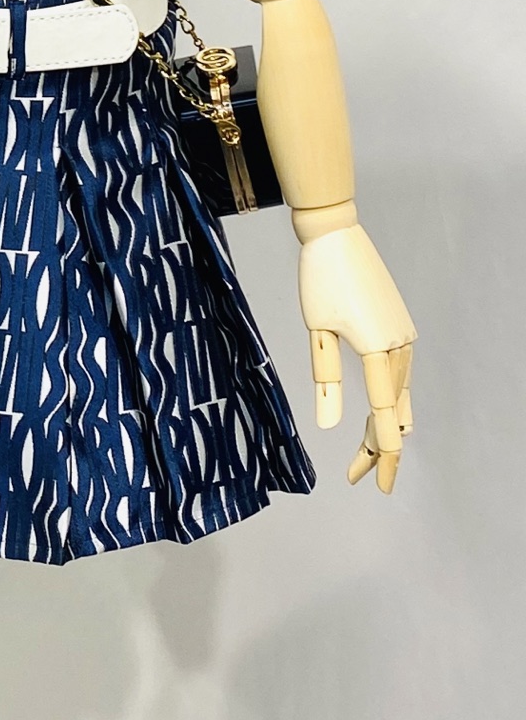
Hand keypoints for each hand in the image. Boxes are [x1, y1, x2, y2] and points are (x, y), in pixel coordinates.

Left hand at [297, 224, 416, 492]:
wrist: (335, 234)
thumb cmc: (319, 278)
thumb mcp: (315, 330)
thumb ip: (326, 378)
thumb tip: (329, 425)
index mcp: (377, 349)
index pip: (385, 416)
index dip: (382, 454)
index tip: (378, 485)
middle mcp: (400, 346)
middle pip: (395, 412)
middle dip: (378, 447)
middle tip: (357, 476)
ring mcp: (404, 336)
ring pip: (401, 395)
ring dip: (385, 425)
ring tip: (364, 455)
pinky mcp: (400, 327)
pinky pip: (402, 375)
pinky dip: (394, 400)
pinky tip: (388, 416)